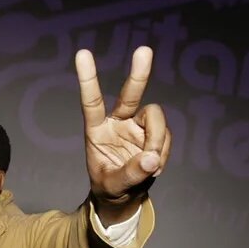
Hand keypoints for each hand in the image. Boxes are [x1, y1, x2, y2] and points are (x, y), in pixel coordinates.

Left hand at [75, 46, 170, 225]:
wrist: (124, 196)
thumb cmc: (109, 188)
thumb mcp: (113, 186)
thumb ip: (130, 174)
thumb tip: (151, 158)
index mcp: (96, 130)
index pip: (91, 102)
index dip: (88, 79)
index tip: (82, 53)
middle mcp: (117, 122)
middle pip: (129, 95)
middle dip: (138, 74)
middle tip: (144, 51)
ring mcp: (137, 126)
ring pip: (155, 118)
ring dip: (157, 140)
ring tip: (151, 165)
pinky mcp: (153, 134)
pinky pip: (166, 136)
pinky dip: (163, 151)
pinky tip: (154, 167)